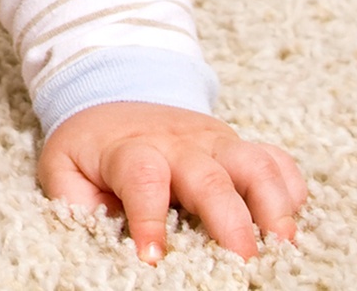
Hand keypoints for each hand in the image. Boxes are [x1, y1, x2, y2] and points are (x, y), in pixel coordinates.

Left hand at [38, 102, 306, 262]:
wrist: (114, 96)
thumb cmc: (92, 146)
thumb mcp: (63, 167)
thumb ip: (72, 200)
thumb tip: (91, 233)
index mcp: (132, 151)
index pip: (143, 179)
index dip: (149, 219)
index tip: (152, 257)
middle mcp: (179, 145)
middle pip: (210, 177)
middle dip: (230, 221)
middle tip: (243, 260)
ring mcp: (215, 143)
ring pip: (254, 163)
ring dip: (273, 202)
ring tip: (284, 242)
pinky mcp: (238, 146)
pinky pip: (275, 160)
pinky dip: (290, 187)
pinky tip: (293, 217)